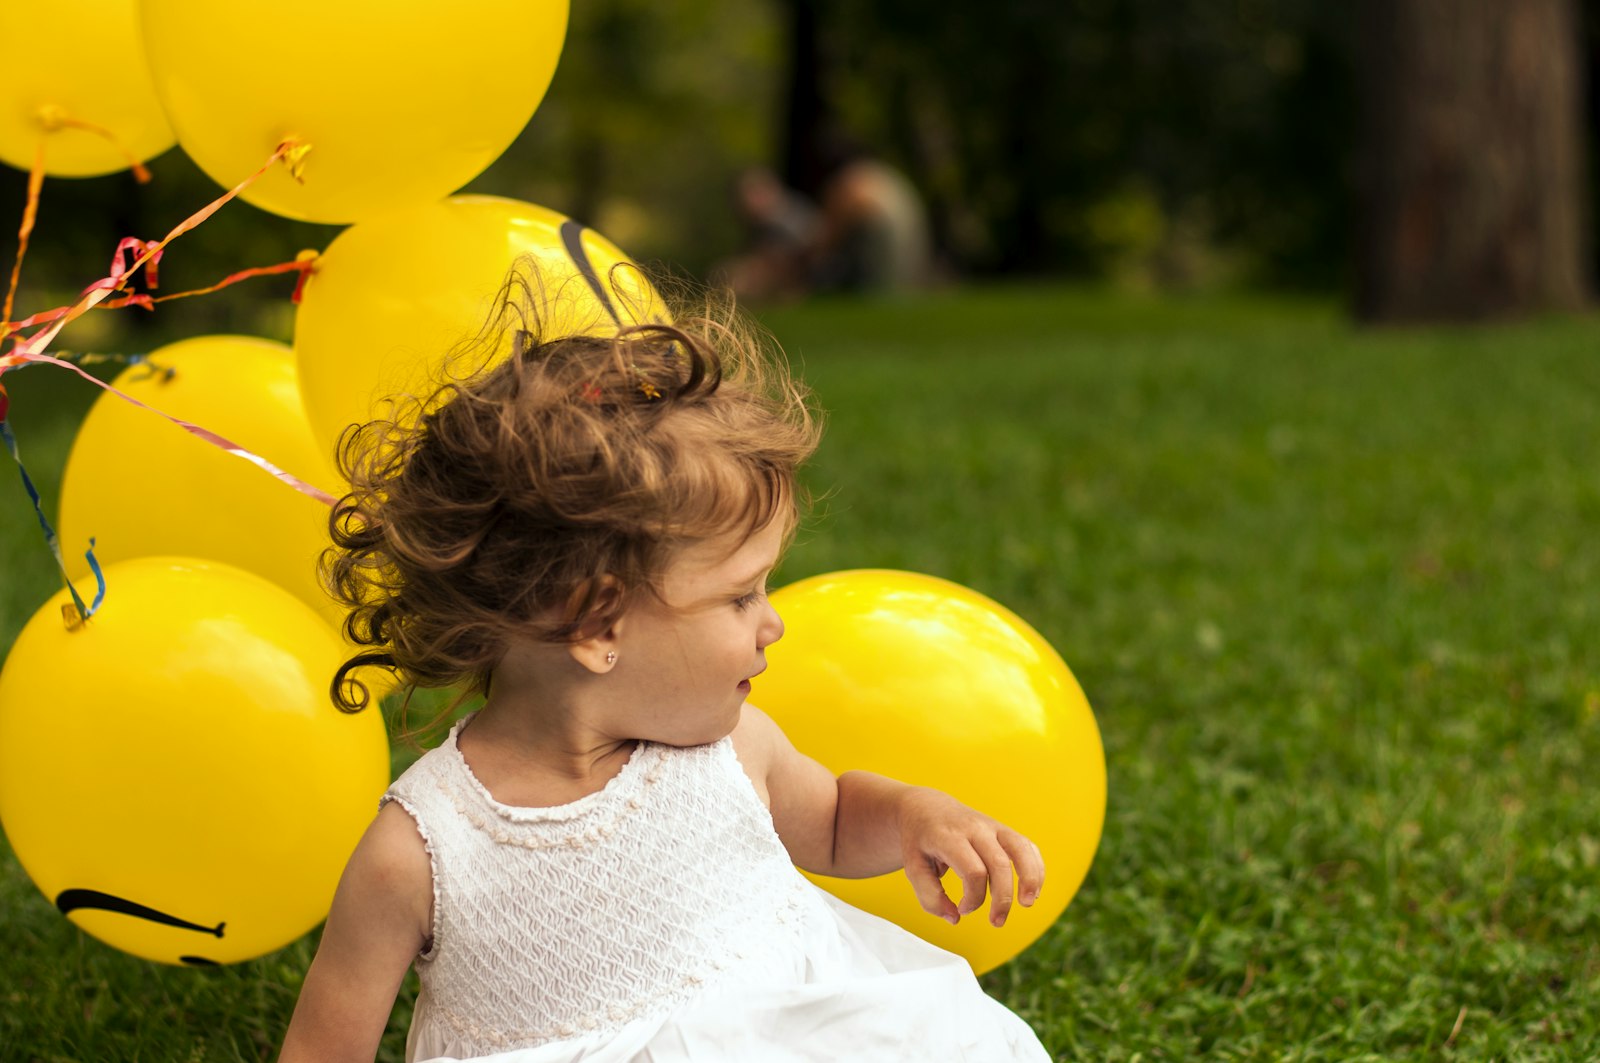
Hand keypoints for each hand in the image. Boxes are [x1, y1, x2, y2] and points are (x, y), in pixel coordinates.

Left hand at [897, 788, 1044, 926]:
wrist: (925, 807)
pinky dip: (1035, 868)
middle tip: (997, 922)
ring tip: (1028, 903)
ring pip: (1021, 849)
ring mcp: (992, 826)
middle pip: (999, 864)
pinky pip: (1027, 846)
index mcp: (949, 836)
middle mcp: (974, 828)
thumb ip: (929, 897)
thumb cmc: (919, 841)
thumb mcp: (913, 868)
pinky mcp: (1003, 829)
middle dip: (1002, 898)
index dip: (973, 898)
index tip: (962, 909)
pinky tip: (1032, 891)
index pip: (973, 871)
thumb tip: (955, 918)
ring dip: (1030, 878)